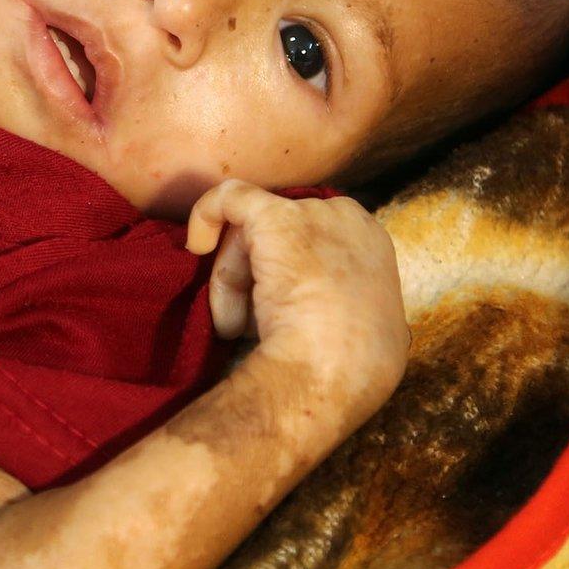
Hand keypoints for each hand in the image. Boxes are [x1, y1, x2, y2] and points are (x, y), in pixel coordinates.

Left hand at [185, 180, 410, 412]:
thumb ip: (350, 307)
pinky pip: (230, 197)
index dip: (290, 274)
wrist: (332, 371)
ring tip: (234, 329)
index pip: (316, 243)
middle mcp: (345, 218)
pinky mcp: (273, 216)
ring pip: (252, 234)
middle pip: (282, 238)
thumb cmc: (352, 369)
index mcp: (371, 244)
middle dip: (257, 279)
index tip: (275, 311)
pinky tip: (196, 244)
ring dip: (232, 282)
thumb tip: (335, 317)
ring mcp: (310, 213)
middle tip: (244, 328)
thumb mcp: (373, 331)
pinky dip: (207, 213)